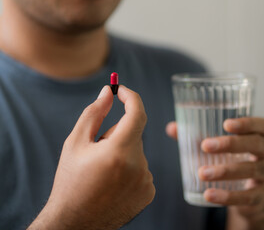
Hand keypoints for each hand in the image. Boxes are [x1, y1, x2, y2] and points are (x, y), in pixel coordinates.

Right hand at [29, 85, 154, 229]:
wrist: (75, 222)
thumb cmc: (71, 181)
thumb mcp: (76, 143)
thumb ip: (94, 113)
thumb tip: (109, 91)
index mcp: (119, 152)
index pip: (137, 113)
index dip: (130, 97)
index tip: (121, 90)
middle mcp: (138, 166)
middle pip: (134, 134)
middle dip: (118, 135)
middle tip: (98, 151)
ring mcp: (146, 181)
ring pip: (138, 152)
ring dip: (124, 153)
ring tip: (104, 172)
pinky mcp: (149, 192)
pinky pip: (142, 169)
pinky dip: (131, 169)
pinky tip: (114, 183)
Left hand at [166, 117, 263, 216]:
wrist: (250, 193)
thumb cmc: (233, 160)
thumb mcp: (219, 147)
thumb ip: (196, 135)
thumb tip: (172, 128)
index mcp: (260, 136)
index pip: (261, 125)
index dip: (246, 123)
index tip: (226, 124)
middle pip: (255, 144)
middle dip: (230, 144)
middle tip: (205, 146)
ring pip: (251, 170)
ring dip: (225, 171)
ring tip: (202, 173)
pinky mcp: (262, 195)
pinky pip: (247, 196)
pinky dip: (228, 196)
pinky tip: (209, 194)